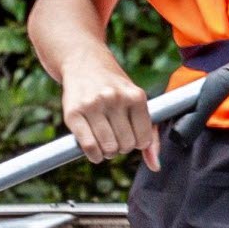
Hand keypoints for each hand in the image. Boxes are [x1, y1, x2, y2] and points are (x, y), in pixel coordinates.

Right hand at [62, 50, 160, 170]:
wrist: (84, 62)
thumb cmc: (115, 87)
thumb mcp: (136, 101)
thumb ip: (150, 133)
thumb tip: (155, 166)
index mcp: (136, 96)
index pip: (143, 139)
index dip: (137, 143)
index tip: (130, 135)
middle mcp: (115, 98)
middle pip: (125, 145)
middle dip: (121, 148)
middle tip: (115, 137)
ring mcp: (93, 104)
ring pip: (108, 148)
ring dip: (107, 152)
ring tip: (105, 142)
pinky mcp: (73, 112)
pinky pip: (89, 146)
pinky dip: (94, 155)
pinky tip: (94, 150)